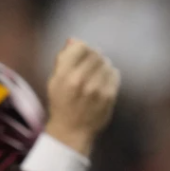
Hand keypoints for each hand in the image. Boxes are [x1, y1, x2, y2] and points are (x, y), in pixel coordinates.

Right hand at [42, 39, 120, 155]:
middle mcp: (80, 80)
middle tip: (92, 64)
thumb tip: (74, 39)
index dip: (83, 48)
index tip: (83, 55)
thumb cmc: (62, 103)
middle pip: (95, 54)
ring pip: (106, 63)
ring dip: (103, 65)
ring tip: (97, 73)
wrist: (72, 130)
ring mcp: (96, 89)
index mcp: (64, 75)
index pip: (80, 47)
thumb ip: (63, 59)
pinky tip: (104, 81)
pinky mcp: (108, 97)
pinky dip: (111, 74)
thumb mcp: (55, 80)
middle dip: (94, 56)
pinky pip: (114, 75)